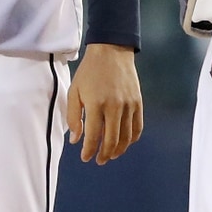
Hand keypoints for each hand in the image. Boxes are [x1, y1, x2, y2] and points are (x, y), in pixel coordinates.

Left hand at [67, 43, 142, 163]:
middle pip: (111, 141)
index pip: (92, 137)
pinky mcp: (138, 103)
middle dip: (104, 155)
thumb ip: (73, 116)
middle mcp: (114, 107)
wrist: (111, 51)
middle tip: (98, 160)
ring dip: (118, 150)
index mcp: (95, 104)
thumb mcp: (74, 91)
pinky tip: (124, 143)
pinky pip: (137, 128)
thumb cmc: (89, 71)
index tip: (85, 157)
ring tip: (110, 155)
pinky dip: (131, 139)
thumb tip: (75, 140)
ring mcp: (128, 105)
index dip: (88, 151)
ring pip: (125, 138)